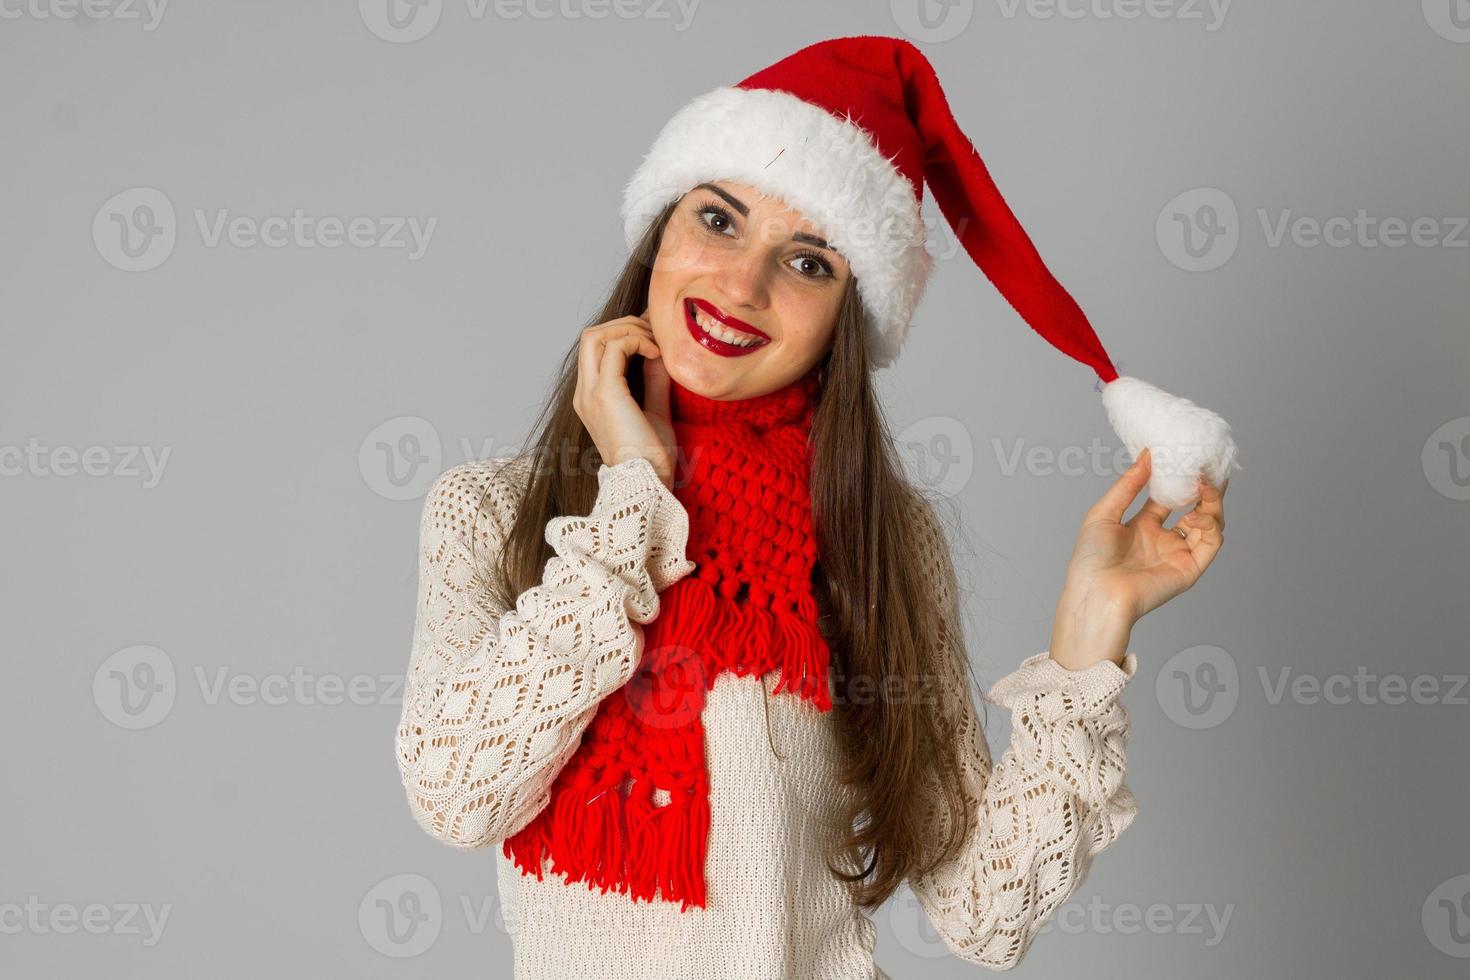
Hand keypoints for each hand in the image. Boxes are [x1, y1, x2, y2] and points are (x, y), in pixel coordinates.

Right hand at [572, 308, 677, 487]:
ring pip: (595, 335)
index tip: (654, 336)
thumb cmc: (652, 457)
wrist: (649, 482)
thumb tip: (659, 353)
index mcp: (591, 399)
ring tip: (655, 340)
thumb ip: (653, 381)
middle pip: (590, 336)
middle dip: (624, 324)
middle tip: (654, 332)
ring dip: (628, 328)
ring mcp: (590, 392)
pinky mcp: (605, 393)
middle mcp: (584, 393)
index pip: (596, 350)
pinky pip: (615, 347)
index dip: (623, 334)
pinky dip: (637, 341)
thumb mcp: (654, 410)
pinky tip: (656, 353)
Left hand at [1049, 447, 1227, 669]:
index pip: (1169, 497)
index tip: (1186, 457)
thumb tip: (1148, 456)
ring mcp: (1178, 554)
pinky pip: (1210, 543)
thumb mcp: (1104, 512)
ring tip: (1205, 484)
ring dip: (1212, 503)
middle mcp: (1164, 539)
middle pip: (1195, 508)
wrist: (1095, 593)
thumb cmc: (1091, 559)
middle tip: (1209, 466)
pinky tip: (1195, 514)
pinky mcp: (1189, 569)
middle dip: (1204, 488)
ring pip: (1209, 524)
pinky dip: (1209, 525)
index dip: (1179, 478)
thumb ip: (1128, 485)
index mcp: (1143, 526)